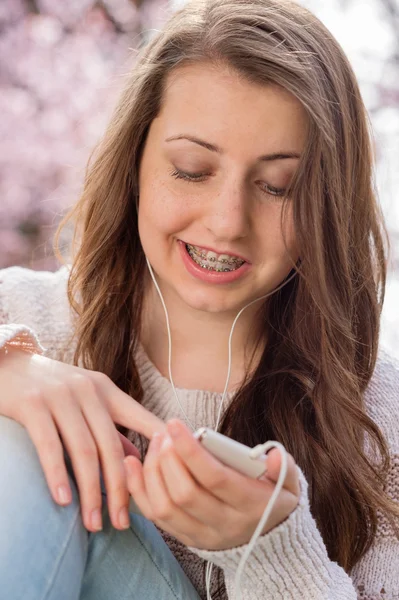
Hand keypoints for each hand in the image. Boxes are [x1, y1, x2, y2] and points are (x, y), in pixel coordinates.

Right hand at [0, 347, 164, 532]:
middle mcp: (88, 390)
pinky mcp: (32, 403)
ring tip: (93, 523)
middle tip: (122, 523)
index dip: (163, 447)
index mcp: (106, 390)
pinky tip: (64, 501)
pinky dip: (58, 476)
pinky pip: (50, 446)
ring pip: (85, 451)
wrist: (6, 362)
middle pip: (113, 446)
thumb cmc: (49, 387)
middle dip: (121, 489)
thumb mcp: (85, 400)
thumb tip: (136, 460)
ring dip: (90, 493)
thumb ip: (110, 428)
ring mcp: (60, 395)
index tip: (177, 478)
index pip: (143, 418)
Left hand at [124, 419, 299, 549]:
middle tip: (164, 432)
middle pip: (185, 493)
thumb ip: (284, 467)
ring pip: (165, 507)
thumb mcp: (289, 484)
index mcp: (250, 506)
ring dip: (152, 471)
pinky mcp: (185, 539)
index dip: (191, 450)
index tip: (175, 424)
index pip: (214, 478)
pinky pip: (155, 517)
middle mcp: (224, 524)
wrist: (267, 542)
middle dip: (168, 458)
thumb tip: (272, 456)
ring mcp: (202, 535)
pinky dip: (139, 491)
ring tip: (154, 443)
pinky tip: (133, 465)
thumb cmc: (274, 501)